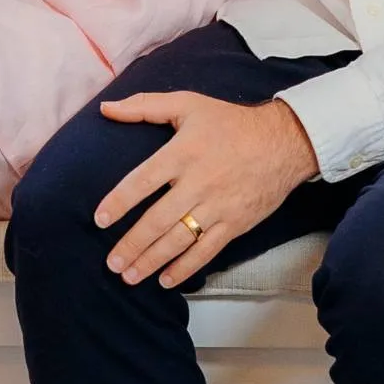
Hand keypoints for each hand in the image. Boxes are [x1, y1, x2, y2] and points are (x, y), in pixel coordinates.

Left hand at [94, 94, 318, 288]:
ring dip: (152, 261)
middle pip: (158, 220)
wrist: (284, 142)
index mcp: (183, 152)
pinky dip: (185, 268)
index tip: (100, 220)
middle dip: (132, 244)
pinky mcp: (235, 223)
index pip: (143, 181)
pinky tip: (165, 279)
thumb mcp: (188, 103)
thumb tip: (106, 109)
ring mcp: (218, 206)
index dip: (119, 202)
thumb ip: (145, 106)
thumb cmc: (231, 122)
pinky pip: (206, 251)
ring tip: (129, 275)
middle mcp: (198, 183)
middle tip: (111, 262)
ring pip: (179, 240)